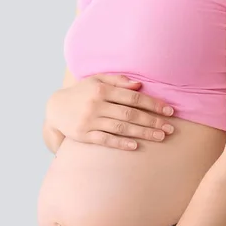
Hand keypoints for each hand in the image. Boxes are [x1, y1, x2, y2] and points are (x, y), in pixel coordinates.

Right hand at [46, 74, 174, 149]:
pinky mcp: (83, 135)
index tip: (169, 111)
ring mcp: (89, 121)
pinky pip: (105, 140)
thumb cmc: (81, 93)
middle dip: (152, 121)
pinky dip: (121, 143)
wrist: (55, 108)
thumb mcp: (96, 80)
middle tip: (170, 128)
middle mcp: (96, 104)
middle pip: (130, 114)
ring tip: (160, 137)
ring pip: (121, 128)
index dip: (153, 104)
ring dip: (142, 133)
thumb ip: (117, 81)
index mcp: (101, 89)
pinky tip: (136, 146)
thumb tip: (140, 85)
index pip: (133, 97)